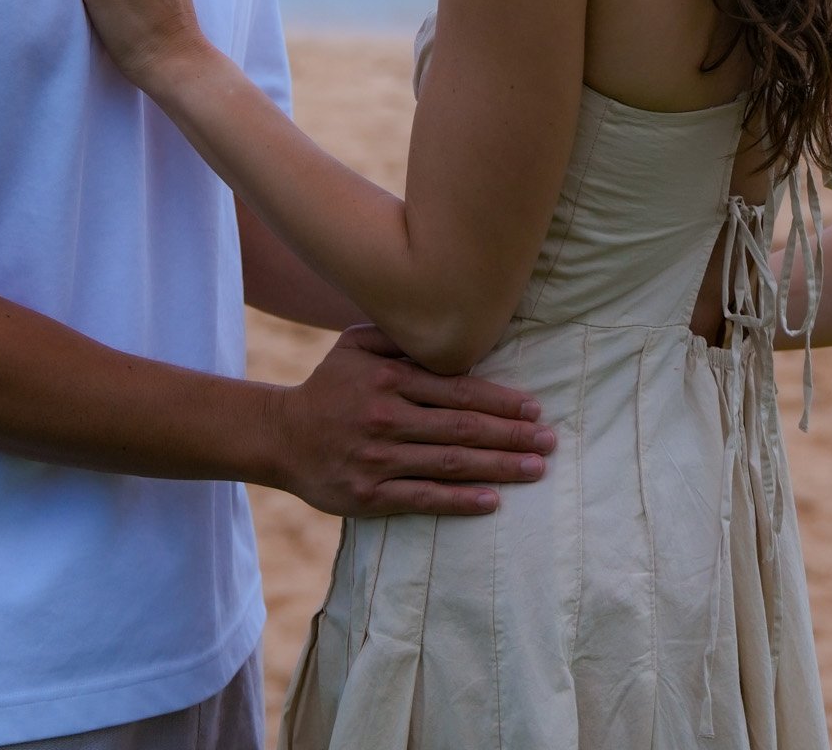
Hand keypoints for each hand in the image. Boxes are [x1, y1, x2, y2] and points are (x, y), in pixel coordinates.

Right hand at [269, 325, 555, 517]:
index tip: (534, 407)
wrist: (281, 437)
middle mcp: (387, 417)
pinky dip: (461, 500)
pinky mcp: (371, 496)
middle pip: (463, 428)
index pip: (458, 390)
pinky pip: (425, 498)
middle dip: (512, 434)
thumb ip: (399, 337)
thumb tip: (448, 331)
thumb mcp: (355, 345)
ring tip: (536, 468)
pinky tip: (493, 501)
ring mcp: (380, 459)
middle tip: (550, 440)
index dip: (500, 400)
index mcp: (389, 378)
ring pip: (451, 463)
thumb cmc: (329, 386)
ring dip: (499, 466)